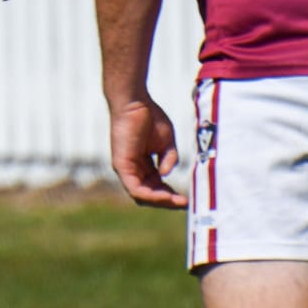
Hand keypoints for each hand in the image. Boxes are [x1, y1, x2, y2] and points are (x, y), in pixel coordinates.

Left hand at [108, 94, 186, 208]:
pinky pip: (135, 189)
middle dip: (167, 201)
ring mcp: (126, 169)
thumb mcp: (166, 142)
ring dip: (161, 201)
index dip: (170, 195)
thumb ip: (169, 159)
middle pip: (149, 195)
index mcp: (143, 165)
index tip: (186, 199)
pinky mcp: (121, 166)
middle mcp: (133, 170)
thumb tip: (166, 174)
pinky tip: (166, 196)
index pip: (156, 187)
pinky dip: (151, 195)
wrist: (136, 103)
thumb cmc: (149, 118)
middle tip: (184, 204)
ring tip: (178, 202)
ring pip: (142, 196)